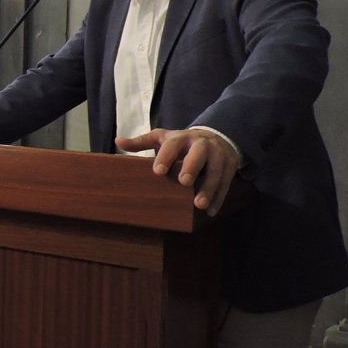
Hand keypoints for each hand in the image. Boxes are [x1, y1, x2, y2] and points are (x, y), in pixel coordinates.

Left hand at [115, 127, 239, 216]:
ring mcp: (218, 154)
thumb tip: (117, 141)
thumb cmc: (182, 142)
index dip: (165, 156)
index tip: (158, 171)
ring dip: (208, 187)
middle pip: (199, 154)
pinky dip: (219, 197)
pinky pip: (226, 182)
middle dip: (192, 166)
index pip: (173, 144)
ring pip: (216, 170)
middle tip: (184, 182)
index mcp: (181, 138)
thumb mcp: (163, 138)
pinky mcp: (230, 166)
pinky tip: (210, 211)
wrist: (217, 136)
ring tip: (199, 205)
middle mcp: (201, 144)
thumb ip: (141, 142)